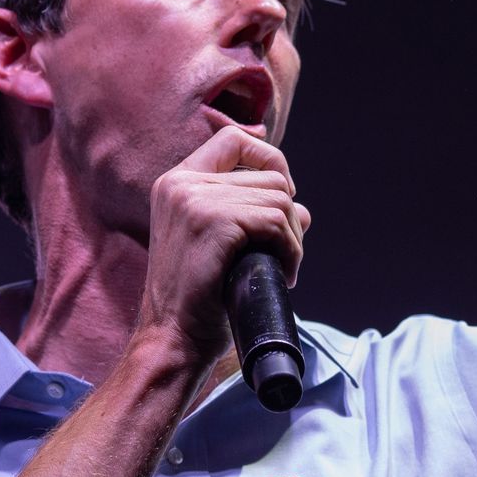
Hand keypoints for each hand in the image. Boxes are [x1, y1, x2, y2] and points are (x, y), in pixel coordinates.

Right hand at [135, 125, 311, 356]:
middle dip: (289, 217)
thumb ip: (252, 215)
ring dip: (293, 238)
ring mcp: (194, 200)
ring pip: (279, 199)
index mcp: (177, 183)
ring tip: (282, 267)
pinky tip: (283, 274)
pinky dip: (291, 249)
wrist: (174, 337)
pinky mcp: (213, 221)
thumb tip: (302, 209)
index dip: (268, 159)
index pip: (233, 139)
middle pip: (268, 176)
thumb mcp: (222, 245)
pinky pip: (276, 221)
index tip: (283, 196)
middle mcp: (181, 183)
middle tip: (284, 254)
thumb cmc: (199, 298)